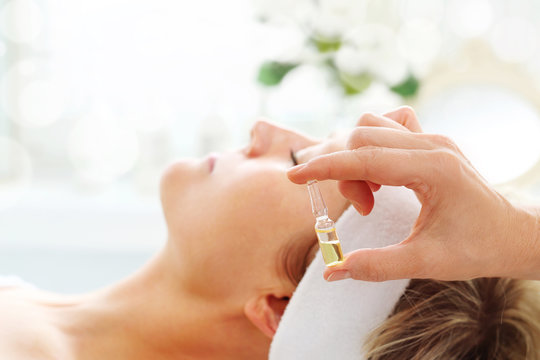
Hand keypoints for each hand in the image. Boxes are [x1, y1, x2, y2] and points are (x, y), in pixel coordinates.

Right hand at [288, 107, 539, 281]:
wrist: (513, 233)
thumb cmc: (478, 247)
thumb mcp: (427, 262)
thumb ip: (377, 266)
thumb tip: (333, 271)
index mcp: (433, 168)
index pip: (364, 157)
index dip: (325, 167)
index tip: (295, 176)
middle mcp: (432, 144)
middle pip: (363, 136)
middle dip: (344, 170)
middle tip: (363, 209)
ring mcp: (432, 139)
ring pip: (372, 127)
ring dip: (357, 157)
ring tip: (373, 195)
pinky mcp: (430, 142)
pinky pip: (389, 126)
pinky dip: (371, 145)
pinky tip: (381, 174)